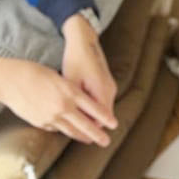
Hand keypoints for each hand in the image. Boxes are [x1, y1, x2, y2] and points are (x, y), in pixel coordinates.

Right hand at [0, 54, 114, 146]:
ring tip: (89, 141)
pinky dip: (63, 130)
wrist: (8, 80)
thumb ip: (70, 91)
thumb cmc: (32, 72)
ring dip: (82, 137)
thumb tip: (81, 104)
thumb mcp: (57, 77)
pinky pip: (56, 129)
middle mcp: (63, 106)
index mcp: (69, 91)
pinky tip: (67, 131)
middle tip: (106, 142)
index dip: (105, 118)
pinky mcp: (41, 123)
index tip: (113, 124)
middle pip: (85, 125)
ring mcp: (51, 117)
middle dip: (98, 135)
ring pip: (71, 131)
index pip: (93, 108)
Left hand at [61, 15, 117, 129]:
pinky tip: (81, 109)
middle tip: (82, 136)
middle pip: (103, 117)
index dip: (91, 129)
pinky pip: (101, 101)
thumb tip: (68, 119)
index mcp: (101, 91)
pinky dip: (93, 108)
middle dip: (92, 126)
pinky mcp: (107, 84)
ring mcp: (110, 87)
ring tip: (79, 124)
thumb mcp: (70, 81)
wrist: (84, 40)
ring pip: (102, 110)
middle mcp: (110, 90)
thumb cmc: (75, 59)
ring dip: (92, 117)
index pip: (100, 119)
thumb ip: (72, 101)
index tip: (81, 137)